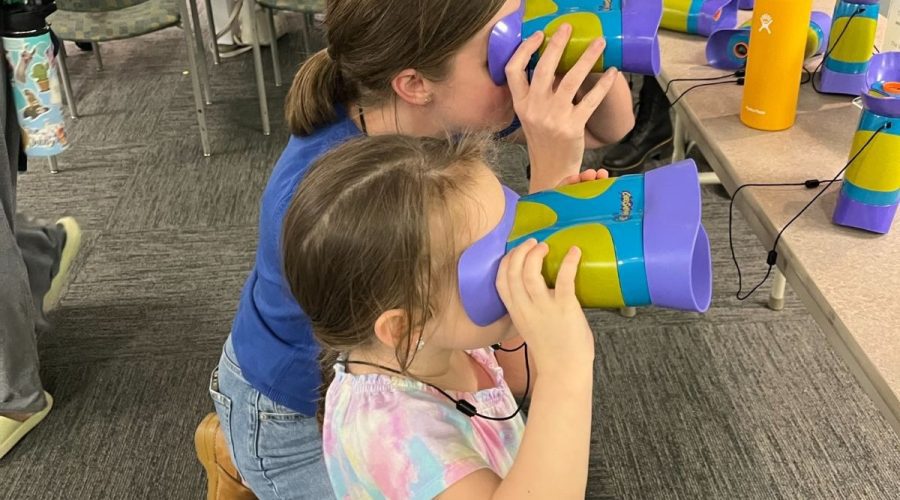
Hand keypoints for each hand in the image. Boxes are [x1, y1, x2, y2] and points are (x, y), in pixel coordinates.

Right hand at [495, 239, 593, 374]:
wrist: (564, 371)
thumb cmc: (551, 350)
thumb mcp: (529, 326)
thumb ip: (528, 307)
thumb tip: (539, 288)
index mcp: (516, 312)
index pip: (500, 281)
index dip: (506, 262)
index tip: (517, 252)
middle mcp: (525, 308)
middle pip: (512, 272)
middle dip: (520, 252)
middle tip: (533, 243)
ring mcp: (544, 308)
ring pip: (530, 274)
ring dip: (536, 255)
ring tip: (545, 247)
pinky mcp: (565, 308)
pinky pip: (563, 280)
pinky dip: (568, 262)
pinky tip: (574, 252)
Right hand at [506, 25, 619, 190]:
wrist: (551, 172)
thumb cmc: (543, 142)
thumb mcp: (531, 117)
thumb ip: (537, 94)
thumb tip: (554, 66)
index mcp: (521, 105)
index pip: (512, 71)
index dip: (524, 50)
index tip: (538, 36)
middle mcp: (534, 109)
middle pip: (543, 68)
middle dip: (557, 44)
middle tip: (567, 28)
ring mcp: (553, 117)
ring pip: (570, 79)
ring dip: (587, 58)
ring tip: (599, 43)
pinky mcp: (572, 126)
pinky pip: (591, 99)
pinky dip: (604, 84)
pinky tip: (613, 73)